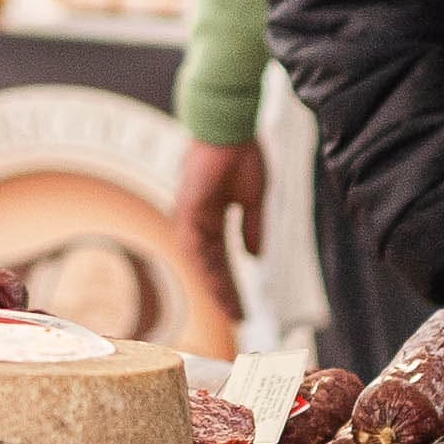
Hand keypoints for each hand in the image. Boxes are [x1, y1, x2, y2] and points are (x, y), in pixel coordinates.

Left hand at [172, 138, 264, 331]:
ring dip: (215, 286)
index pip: (220, 259)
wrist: (230, 126)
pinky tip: (218, 284)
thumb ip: (251, 227)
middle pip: (207, 266)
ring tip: (231, 308)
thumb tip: (254, 255)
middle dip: (222, 292)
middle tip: (238, 317)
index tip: (242, 307)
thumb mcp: (252, 198)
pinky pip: (195, 246)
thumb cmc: (240, 154)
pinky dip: (205, 267)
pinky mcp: (189, 208)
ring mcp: (189, 216)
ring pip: (199, 261)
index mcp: (210, 218)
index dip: (230, 283)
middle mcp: (196, 221)